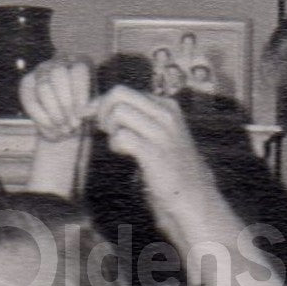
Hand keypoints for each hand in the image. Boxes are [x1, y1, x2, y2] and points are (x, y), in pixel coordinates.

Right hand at [19, 55, 94, 140]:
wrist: (68, 114)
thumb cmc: (85, 108)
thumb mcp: (94, 107)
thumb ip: (92, 108)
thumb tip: (86, 110)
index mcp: (80, 61)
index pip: (78, 70)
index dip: (80, 93)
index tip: (82, 114)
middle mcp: (59, 61)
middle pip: (58, 75)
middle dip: (65, 103)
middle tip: (73, 124)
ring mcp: (41, 71)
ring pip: (43, 87)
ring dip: (54, 112)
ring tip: (64, 129)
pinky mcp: (27, 83)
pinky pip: (29, 98)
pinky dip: (40, 116)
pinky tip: (51, 127)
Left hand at [95, 85, 211, 203]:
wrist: (193, 194)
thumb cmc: (170, 165)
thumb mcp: (160, 132)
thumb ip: (138, 117)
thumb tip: (96, 106)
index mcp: (167, 106)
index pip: (125, 91)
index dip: (103, 104)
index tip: (92, 117)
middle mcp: (166, 114)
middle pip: (119, 94)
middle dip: (103, 110)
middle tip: (105, 130)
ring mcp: (161, 132)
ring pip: (118, 112)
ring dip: (111, 130)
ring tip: (119, 145)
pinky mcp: (154, 152)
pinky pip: (122, 136)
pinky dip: (116, 145)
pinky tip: (125, 154)